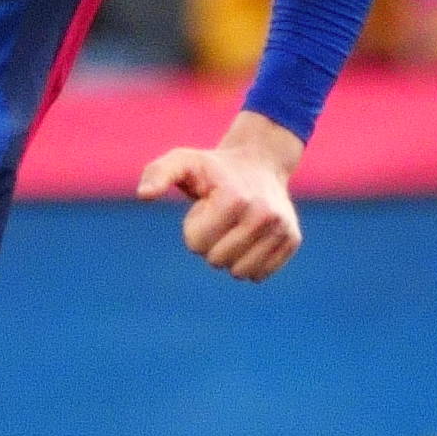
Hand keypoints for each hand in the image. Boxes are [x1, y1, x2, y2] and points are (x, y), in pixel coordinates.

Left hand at [137, 111, 304, 281]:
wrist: (260, 160)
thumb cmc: (214, 167)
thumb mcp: (182, 161)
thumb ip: (158, 174)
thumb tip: (144, 195)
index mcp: (235, 199)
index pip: (196, 244)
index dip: (194, 227)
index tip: (206, 206)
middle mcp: (264, 214)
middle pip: (217, 261)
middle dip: (211, 243)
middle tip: (221, 218)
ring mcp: (282, 228)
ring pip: (240, 273)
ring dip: (230, 256)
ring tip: (236, 227)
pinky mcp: (293, 239)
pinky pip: (260, 275)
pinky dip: (250, 262)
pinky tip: (251, 237)